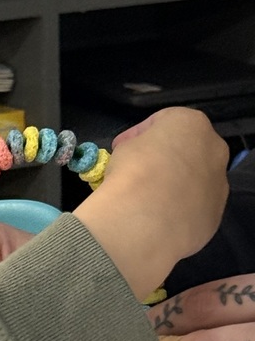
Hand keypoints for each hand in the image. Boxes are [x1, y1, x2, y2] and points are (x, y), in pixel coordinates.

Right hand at [74, 107, 228, 300]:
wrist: (146, 218)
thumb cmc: (134, 169)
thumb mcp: (124, 147)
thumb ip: (137, 146)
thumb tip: (137, 158)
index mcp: (193, 124)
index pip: (162, 122)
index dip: (138, 134)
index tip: (121, 148)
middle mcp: (215, 151)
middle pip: (187, 149)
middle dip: (164, 157)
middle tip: (138, 170)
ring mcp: (219, 185)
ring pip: (195, 179)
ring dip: (174, 184)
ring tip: (147, 197)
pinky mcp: (214, 215)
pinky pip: (194, 206)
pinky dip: (179, 208)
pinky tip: (157, 215)